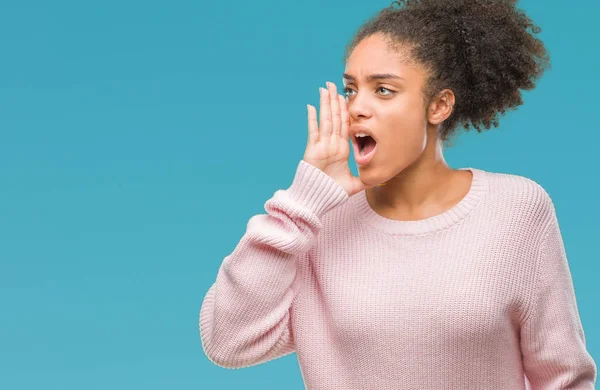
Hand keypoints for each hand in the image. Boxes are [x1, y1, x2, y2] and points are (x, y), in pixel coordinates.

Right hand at [303, 81, 375, 196]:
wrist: (316, 200)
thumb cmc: (331, 193)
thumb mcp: (354, 185)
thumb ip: (365, 180)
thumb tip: (380, 180)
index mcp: (341, 149)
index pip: (344, 125)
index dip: (345, 110)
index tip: (346, 97)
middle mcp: (331, 144)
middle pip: (334, 117)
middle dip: (335, 100)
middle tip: (334, 84)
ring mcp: (322, 146)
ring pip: (325, 120)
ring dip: (325, 103)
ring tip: (325, 88)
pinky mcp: (313, 150)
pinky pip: (313, 131)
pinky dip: (312, 119)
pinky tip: (311, 107)